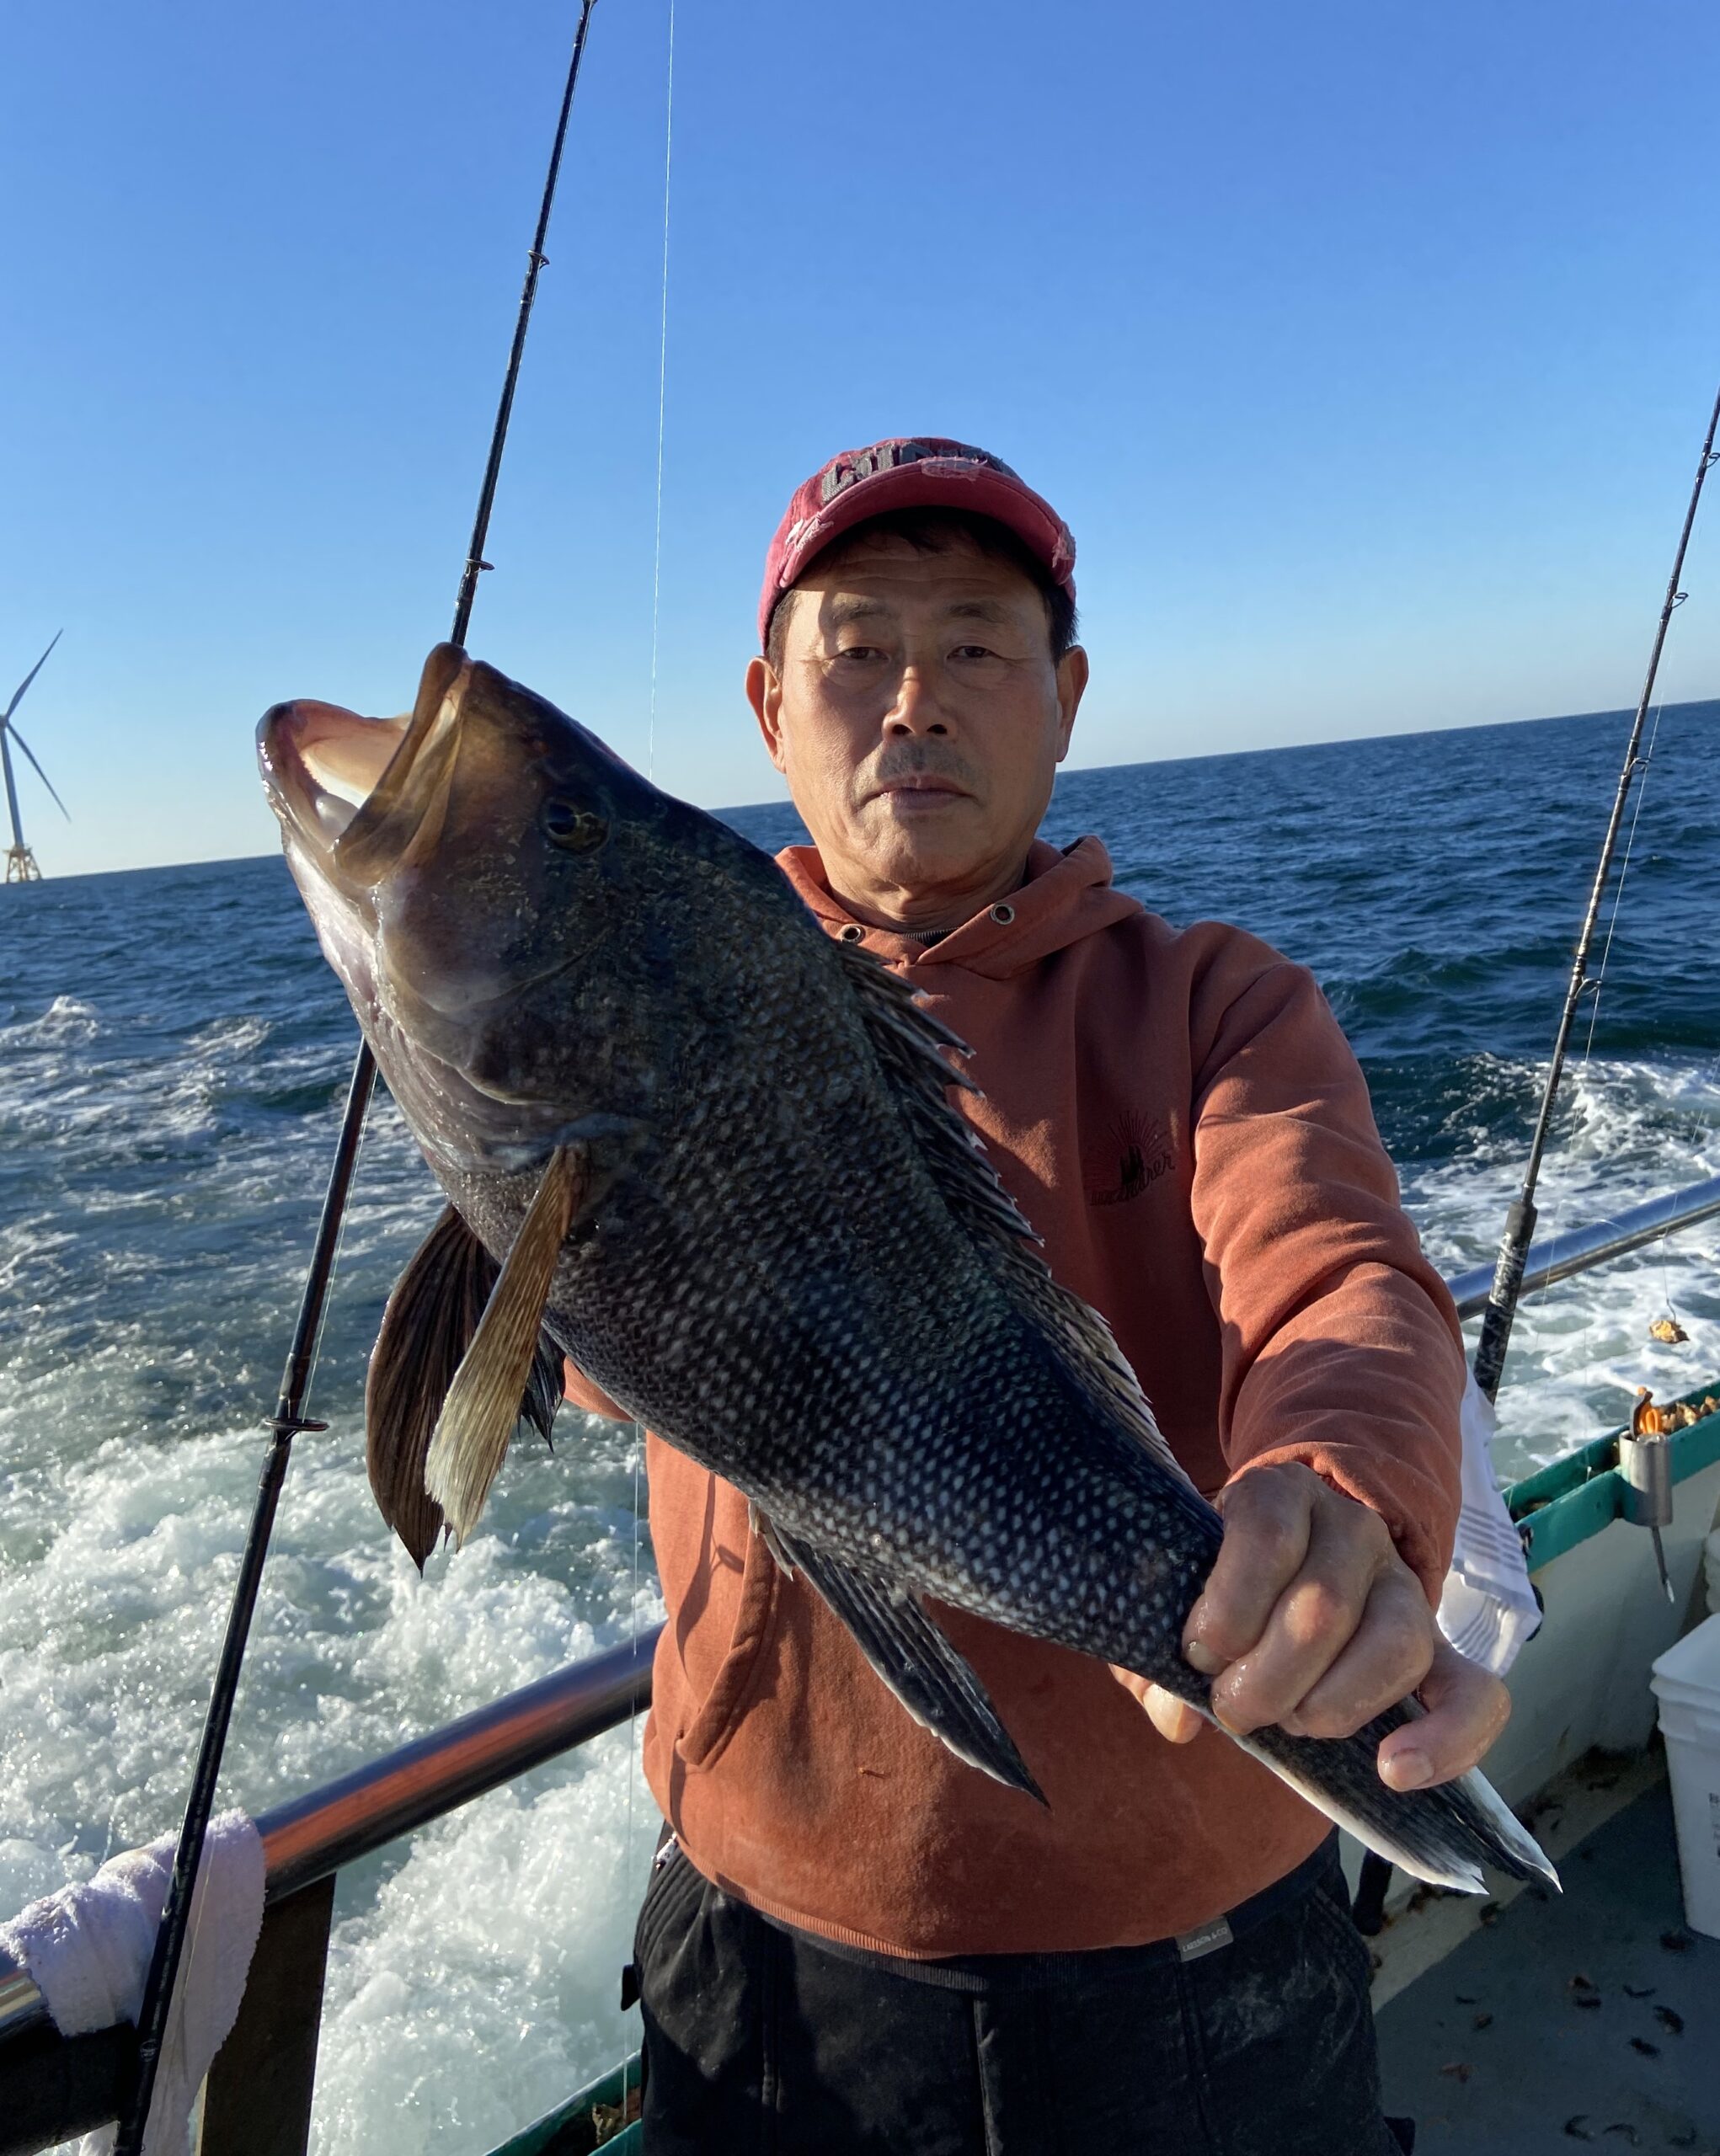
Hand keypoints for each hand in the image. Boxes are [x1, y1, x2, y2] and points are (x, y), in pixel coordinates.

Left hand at [1114, 1462, 1509, 1789]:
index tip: (1198, 1652)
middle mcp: (1352, 1528)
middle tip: (1232, 1709)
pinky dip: (1447, 1740)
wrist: (1285, 1566)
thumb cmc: (1219, 1588)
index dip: (1230, 1604)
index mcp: (1279, 1495)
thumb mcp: (1177, 1600)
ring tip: (1290, 1725)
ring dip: (1333, 1704)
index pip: (1266, 1534)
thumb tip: (1176, 1718)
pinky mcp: (1441, 1648)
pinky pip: (1477, 1693)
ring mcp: (1403, 1586)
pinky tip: (1394, 1770)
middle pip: (1325, 1604)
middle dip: (1269, 1677)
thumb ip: (1156, 1657)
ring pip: (1395, 1643)